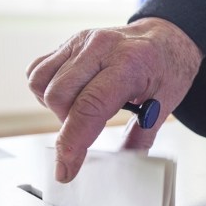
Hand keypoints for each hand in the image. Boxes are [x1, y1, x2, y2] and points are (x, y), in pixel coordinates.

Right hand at [26, 17, 202, 182]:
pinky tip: (70, 94)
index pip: (89, 106)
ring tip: (82, 109)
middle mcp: (101, 47)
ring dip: (56, 107)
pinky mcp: (69, 42)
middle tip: (90, 128)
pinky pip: (38, 71)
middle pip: (59, 97)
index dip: (73, 142)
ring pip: (42, 84)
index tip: (66, 169)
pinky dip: (46, 90)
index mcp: (130, 63)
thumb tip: (121, 165)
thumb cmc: (168, 67)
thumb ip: (141, 136)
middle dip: (68, 125)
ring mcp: (82, 41)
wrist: (166, 37)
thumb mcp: (166, 103)